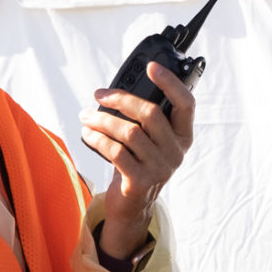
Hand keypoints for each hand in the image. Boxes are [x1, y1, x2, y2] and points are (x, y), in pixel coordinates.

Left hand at [82, 62, 194, 259]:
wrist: (133, 204)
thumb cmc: (138, 163)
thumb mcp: (150, 141)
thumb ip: (145, 119)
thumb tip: (117, 92)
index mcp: (183, 136)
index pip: (185, 103)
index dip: (170, 82)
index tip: (152, 67)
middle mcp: (176, 152)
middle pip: (150, 113)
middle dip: (120, 99)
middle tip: (99, 95)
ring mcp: (160, 168)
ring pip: (129, 132)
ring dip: (102, 120)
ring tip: (86, 118)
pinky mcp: (141, 181)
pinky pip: (116, 152)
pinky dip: (98, 139)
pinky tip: (88, 134)